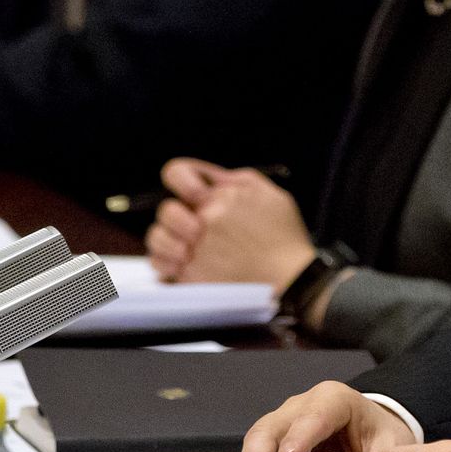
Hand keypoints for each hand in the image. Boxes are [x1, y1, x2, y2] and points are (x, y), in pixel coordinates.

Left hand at [145, 157, 314, 286]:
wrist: (293, 278)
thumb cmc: (284, 238)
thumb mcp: (269, 193)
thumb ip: (234, 181)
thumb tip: (210, 179)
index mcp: (222, 195)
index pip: (176, 173)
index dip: (180, 183)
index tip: (193, 196)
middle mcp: (206, 220)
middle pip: (166, 211)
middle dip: (175, 218)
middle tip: (191, 228)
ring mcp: (197, 250)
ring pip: (157, 239)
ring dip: (167, 242)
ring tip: (185, 248)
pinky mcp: (194, 277)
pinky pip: (162, 267)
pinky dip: (166, 266)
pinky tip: (182, 265)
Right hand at [236, 382, 416, 451]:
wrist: (372, 433)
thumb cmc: (378, 434)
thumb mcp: (391, 445)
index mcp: (334, 400)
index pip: (314, 413)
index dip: (300, 435)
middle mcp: (300, 408)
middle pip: (270, 428)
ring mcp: (282, 427)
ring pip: (255, 446)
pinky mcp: (273, 448)